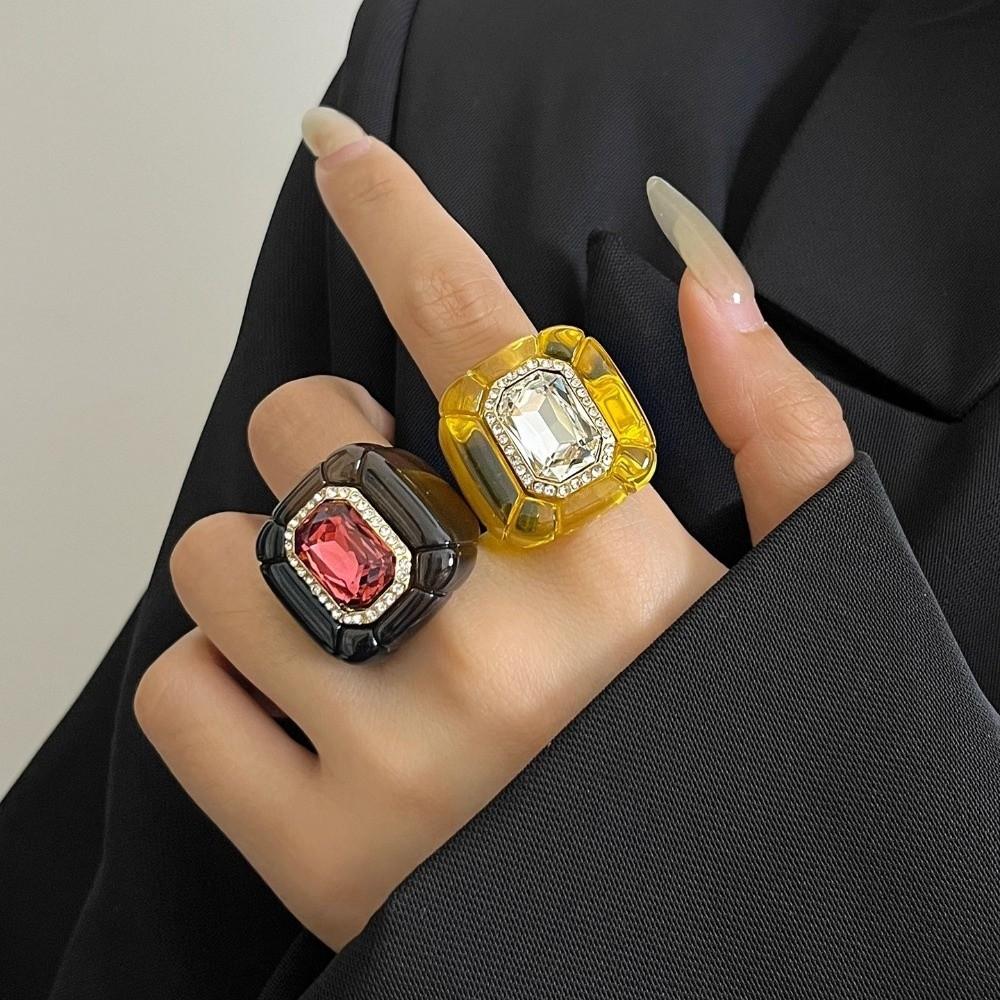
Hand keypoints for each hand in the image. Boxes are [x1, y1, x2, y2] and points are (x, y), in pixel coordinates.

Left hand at [134, 108, 853, 947]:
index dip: (400, 219)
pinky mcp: (319, 855)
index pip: (480, 335)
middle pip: (309, 431)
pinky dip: (221, 680)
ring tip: (349, 622)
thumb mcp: (789, 591)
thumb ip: (774, 423)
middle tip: (397, 515)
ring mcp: (397, 756)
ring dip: (268, 563)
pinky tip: (303, 712)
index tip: (342, 156)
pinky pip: (185, 694)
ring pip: (222, 556)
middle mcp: (498, 646)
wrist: (690, 964)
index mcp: (617, 567)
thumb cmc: (726, 757)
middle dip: (334, 449)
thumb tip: (709, 274)